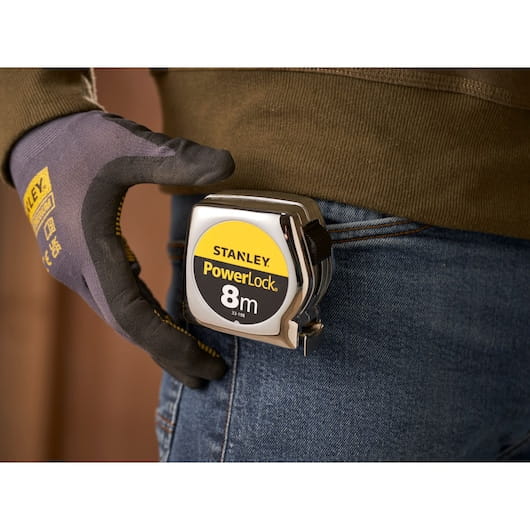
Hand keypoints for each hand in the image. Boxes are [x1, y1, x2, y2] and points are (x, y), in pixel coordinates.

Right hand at [10, 110, 234, 387]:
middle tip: (212, 375)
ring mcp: (76, 269)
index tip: (206, 364)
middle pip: (128, 328)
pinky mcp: (81, 262)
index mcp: (91, 247)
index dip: (169, 344)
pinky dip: (144, 321)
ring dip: (156, 343)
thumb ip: (176, 158)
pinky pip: (115, 303)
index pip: (132, 316)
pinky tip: (167, 324)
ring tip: (194, 363)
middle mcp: (79, 269)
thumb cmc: (80, 140)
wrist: (35, 139)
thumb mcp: (127, 142)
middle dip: (170, 354)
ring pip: (119, 319)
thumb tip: (229, 165)